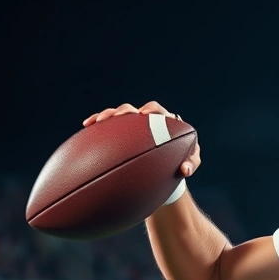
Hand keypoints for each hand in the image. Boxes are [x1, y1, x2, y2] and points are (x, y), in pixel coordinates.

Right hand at [83, 101, 200, 177]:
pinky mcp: (120, 135)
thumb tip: (185, 170)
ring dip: (106, 116)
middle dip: (124, 111)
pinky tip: (87, 126)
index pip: (159, 110)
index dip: (153, 109)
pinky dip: (97, 124)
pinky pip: (108, 127)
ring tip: (96, 122)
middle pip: (134, 110)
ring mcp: (131, 128)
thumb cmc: (181, 162)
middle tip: (118, 116)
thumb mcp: (189, 164)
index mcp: (164, 123)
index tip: (146, 114)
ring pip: (117, 117)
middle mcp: (146, 122)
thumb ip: (191, 164)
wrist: (166, 168)